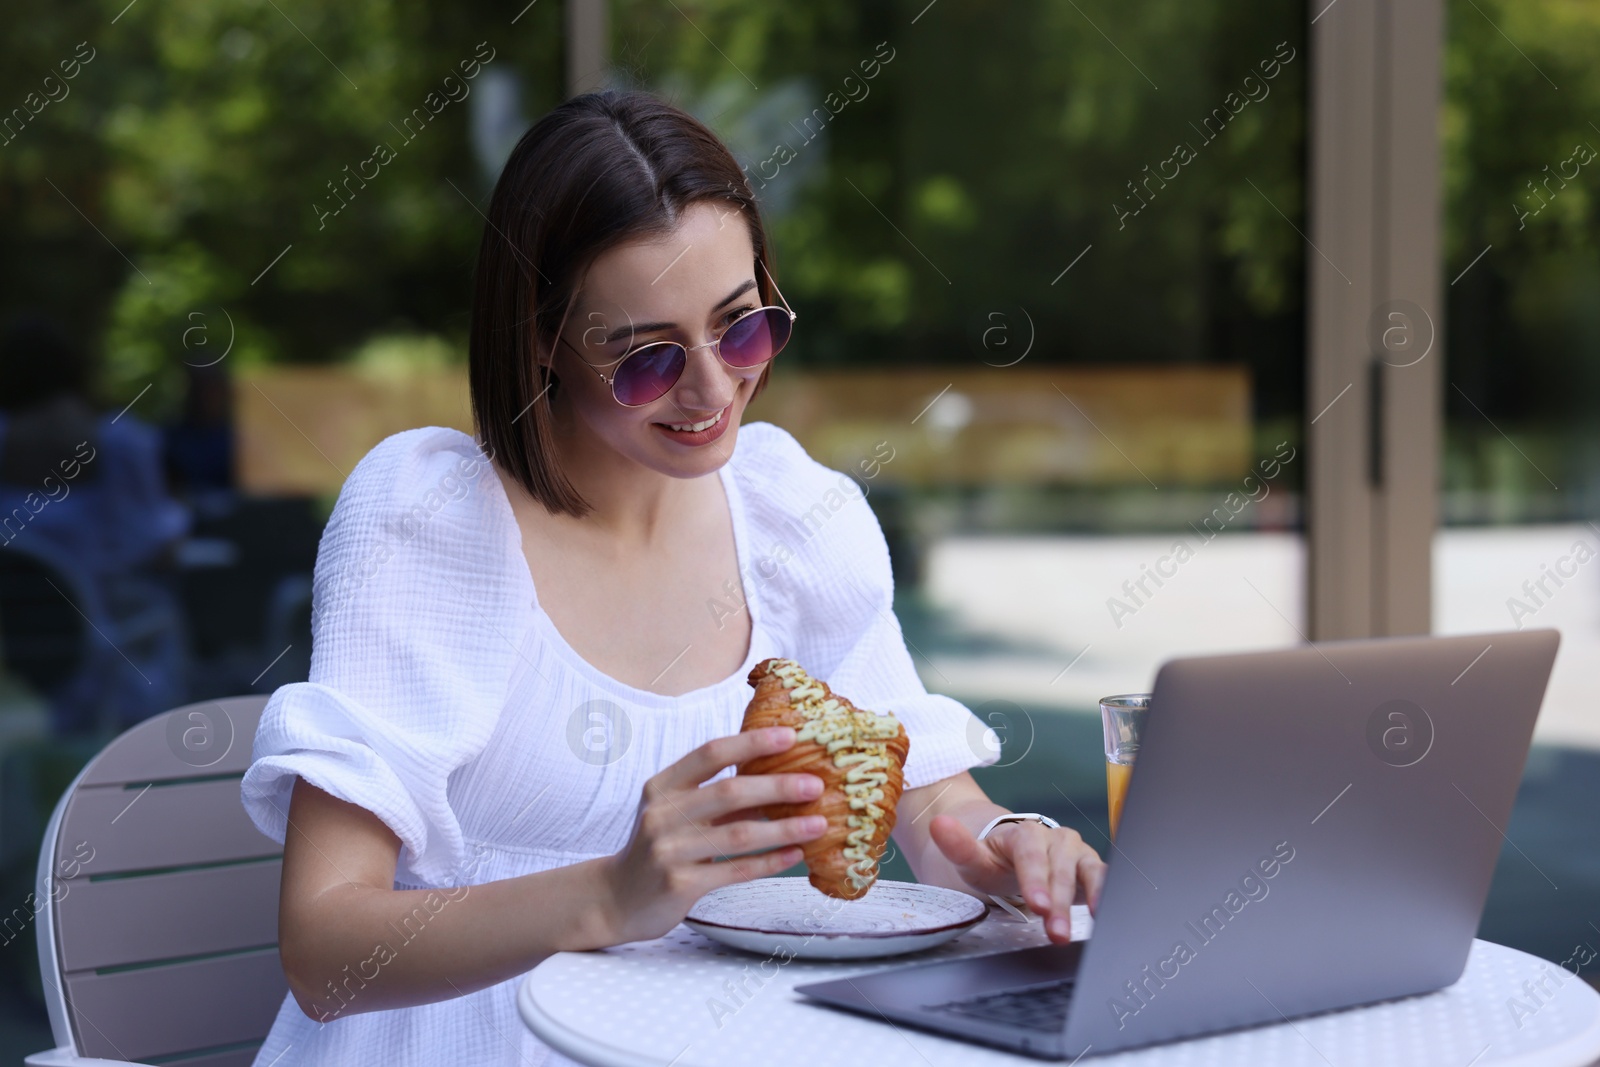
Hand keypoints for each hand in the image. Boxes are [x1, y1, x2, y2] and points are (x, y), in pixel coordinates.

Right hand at [597, 726, 826, 944]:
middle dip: (778, 786)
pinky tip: (794, 855)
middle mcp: (661, 814)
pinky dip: (769, 862)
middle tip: (816, 785)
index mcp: (662, 786)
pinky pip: (735, 871)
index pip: (710, 753)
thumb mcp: (677, 812)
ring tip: (819, 824)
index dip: (752, 743)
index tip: (790, 737)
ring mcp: (668, 851)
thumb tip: (778, 776)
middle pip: (730, 792)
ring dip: (784, 828)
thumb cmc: (658, 847)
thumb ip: (716, 794)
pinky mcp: (679, 884)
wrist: (617, 899)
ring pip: (739, 835)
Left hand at [928, 815, 1106, 943]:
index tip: (1037, 904)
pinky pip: (1104, 876)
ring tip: (1088, 925)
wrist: (1007, 853)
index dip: (1036, 878)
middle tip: (1056, 932)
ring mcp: (1075, 852)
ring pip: (1087, 870)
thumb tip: (939, 824)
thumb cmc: (990, 859)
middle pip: (1060, 867)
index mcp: (1023, 834)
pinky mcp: (1089, 867)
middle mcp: (1054, 838)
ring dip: (1090, 897)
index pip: (1031, 853)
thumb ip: (957, 846)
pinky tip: (1107, 913)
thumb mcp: (971, 858)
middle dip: (1059, 901)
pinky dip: (1107, 892)